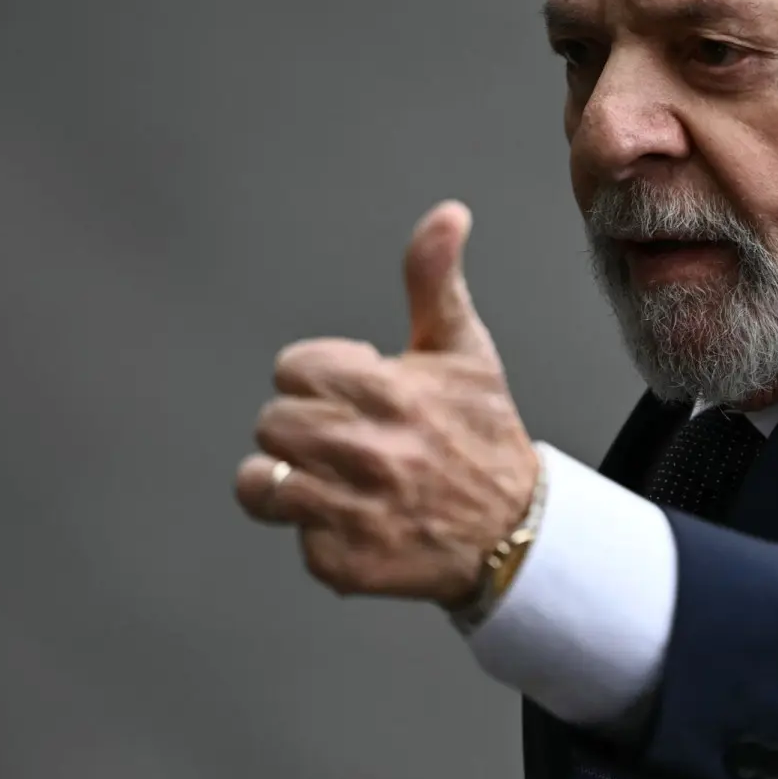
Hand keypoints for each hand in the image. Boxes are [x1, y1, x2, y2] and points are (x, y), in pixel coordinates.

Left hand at [234, 201, 537, 607]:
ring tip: (329, 479)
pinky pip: (291, 538)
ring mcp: (355, 513)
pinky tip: (358, 520)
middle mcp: (369, 452)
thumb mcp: (465, 350)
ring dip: (287, 481)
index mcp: (389, 392)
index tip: (354, 391)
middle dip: (303, 426)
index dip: (318, 377)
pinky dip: (319, 533)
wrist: (518, 530)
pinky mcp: (345, 564)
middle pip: (271, 423)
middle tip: (344, 437)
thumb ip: (436, 279)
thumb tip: (447, 214)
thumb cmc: (484, 433)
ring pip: (259, 483)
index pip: (291, 368)